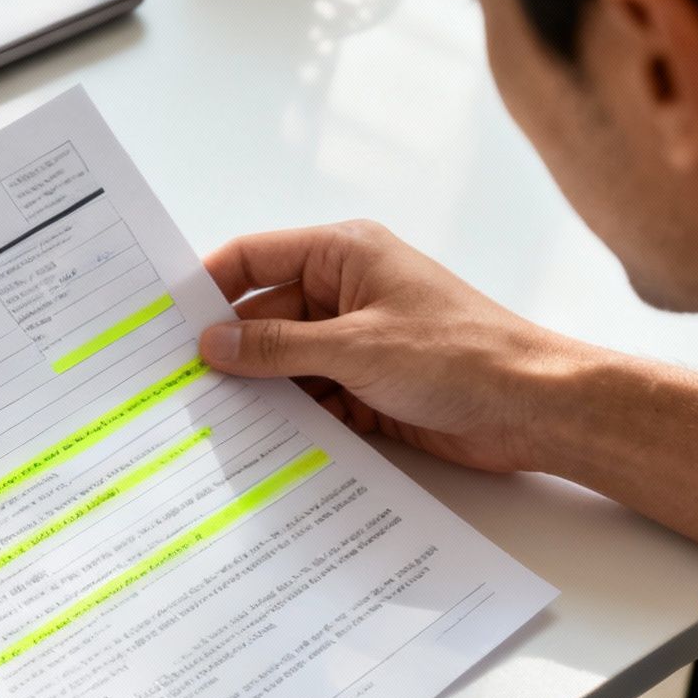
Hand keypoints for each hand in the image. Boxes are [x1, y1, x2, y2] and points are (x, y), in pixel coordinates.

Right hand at [199, 220, 597, 474]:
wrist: (534, 408)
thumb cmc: (460, 355)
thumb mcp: (355, 348)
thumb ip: (277, 347)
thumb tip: (213, 345)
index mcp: (344, 253)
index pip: (254, 257)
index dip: (207, 285)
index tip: (162, 320)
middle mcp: (346, 291)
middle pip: (264, 316)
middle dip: (230, 351)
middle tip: (176, 385)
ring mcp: (358, 342)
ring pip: (286, 364)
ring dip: (261, 392)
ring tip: (210, 422)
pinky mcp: (370, 388)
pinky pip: (313, 399)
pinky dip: (293, 419)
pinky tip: (261, 444)